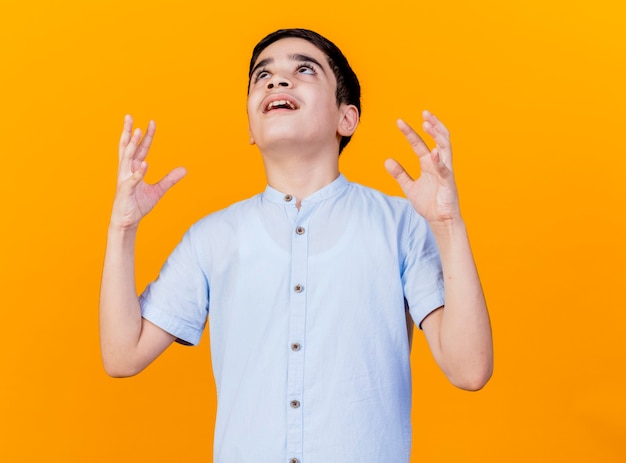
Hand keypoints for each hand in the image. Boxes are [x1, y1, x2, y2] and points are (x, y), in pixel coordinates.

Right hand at [111, 115, 185, 229]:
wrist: (128, 221)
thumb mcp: (158, 191)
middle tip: (129, 117)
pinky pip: (132, 179)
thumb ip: (169, 179)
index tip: (152, 122)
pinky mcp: (125, 190)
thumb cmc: (137, 204)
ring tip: (137, 133)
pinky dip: (139, 172)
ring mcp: (125, 179)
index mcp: (134, 168)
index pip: (141, 149)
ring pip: (127, 159)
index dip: (146, 136)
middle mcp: (127, 171)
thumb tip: (184, 170)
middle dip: (129, 133)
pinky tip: (145, 164)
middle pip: (128, 148)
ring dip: (132, 146)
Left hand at [384, 110, 459, 223]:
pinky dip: (439, 161)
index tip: (399, 122)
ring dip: (438, 134)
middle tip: (423, 113)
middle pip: (438, 138)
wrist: (440, 220)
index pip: (419, 143)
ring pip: (445, 147)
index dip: (410, 132)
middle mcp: (438, 163)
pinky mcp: (449, 182)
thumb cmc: (429, 203)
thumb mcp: (409, 187)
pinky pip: (445, 169)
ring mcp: (445, 171)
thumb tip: (387, 161)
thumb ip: (400, 174)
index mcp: (428, 163)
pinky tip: (433, 153)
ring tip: (428, 123)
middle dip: (432, 125)